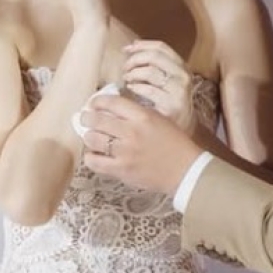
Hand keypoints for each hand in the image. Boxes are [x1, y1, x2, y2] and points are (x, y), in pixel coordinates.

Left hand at [80, 94, 203, 193]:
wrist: (185, 170)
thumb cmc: (175, 144)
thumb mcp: (159, 119)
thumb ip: (137, 113)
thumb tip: (113, 110)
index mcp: (143, 116)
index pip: (111, 102)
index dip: (97, 101)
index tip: (94, 104)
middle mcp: (131, 132)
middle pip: (96, 119)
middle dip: (87, 118)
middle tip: (86, 119)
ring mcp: (125, 152)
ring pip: (92, 139)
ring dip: (89, 136)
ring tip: (92, 137)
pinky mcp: (121, 169)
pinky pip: (94, 161)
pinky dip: (91, 157)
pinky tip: (96, 155)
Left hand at [122, 40, 194, 131]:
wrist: (180, 132)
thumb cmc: (166, 105)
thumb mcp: (165, 81)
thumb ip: (153, 65)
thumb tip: (131, 46)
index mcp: (182, 67)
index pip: (161, 47)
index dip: (141, 45)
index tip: (126, 50)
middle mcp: (183, 76)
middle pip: (154, 56)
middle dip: (134, 60)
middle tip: (125, 69)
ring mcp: (179, 91)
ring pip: (150, 71)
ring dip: (133, 74)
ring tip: (127, 81)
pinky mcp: (171, 105)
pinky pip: (148, 89)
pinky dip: (135, 87)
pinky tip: (130, 90)